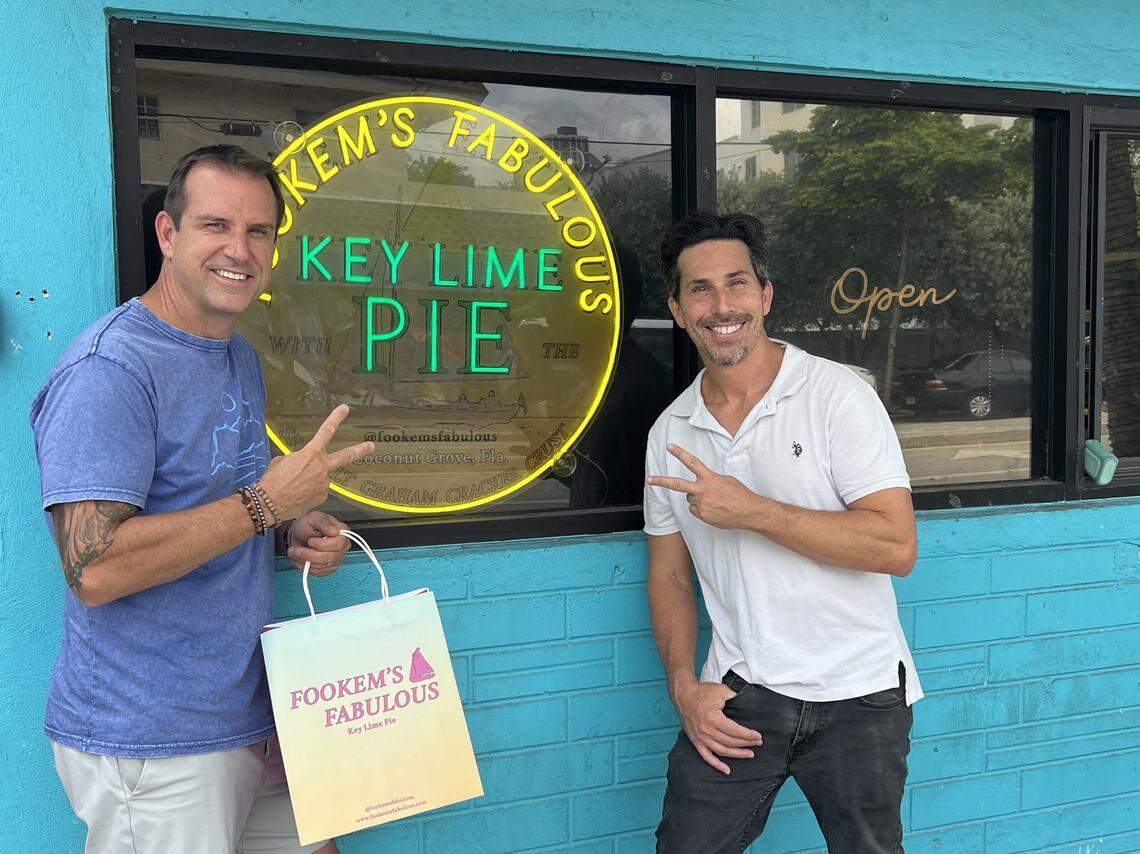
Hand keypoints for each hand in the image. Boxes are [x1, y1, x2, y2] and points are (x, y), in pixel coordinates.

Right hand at [258, 405, 373, 521]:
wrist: (269, 504)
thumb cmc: (272, 480)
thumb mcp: (282, 461)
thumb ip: (298, 458)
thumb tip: (304, 463)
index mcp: (311, 454)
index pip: (326, 431)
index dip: (336, 418)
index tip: (345, 409)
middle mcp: (322, 467)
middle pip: (346, 456)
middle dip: (360, 450)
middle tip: (371, 446)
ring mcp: (324, 483)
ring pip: (321, 478)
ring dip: (311, 480)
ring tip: (294, 486)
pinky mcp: (322, 497)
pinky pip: (317, 491)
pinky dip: (308, 492)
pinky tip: (297, 495)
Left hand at [287, 512, 352, 576]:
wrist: (300, 533)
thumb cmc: (308, 524)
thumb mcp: (314, 518)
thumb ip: (324, 523)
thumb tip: (335, 531)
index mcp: (342, 532)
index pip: (339, 544)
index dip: (323, 545)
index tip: (310, 541)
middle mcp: (343, 547)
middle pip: (330, 558)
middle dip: (310, 555)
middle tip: (296, 549)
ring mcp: (337, 559)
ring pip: (322, 567)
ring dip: (304, 560)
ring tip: (294, 552)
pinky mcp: (328, 568)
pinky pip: (317, 572)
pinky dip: (304, 567)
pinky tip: (299, 558)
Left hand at [647, 444, 761, 528]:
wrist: (748, 512)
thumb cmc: (739, 494)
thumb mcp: (725, 480)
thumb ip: (709, 480)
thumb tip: (700, 485)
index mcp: (710, 478)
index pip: (692, 462)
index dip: (680, 453)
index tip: (670, 447)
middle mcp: (703, 491)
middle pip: (678, 485)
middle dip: (662, 481)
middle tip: (650, 479)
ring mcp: (701, 504)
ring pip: (690, 499)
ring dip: (696, 498)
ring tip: (713, 500)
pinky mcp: (702, 515)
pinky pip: (695, 510)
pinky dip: (701, 509)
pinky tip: (713, 509)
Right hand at [673, 678, 762, 774]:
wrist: (683, 695)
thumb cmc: (702, 692)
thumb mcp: (721, 690)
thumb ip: (735, 697)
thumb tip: (747, 703)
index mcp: (713, 718)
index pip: (735, 731)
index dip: (748, 735)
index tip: (758, 736)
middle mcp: (707, 730)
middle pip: (730, 741)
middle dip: (746, 743)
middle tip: (758, 743)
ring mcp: (701, 737)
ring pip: (722, 751)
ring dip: (737, 754)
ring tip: (749, 754)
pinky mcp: (696, 741)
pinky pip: (707, 757)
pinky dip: (717, 765)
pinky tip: (727, 770)